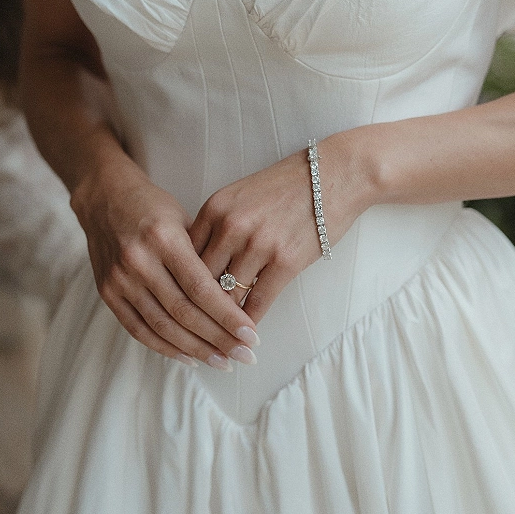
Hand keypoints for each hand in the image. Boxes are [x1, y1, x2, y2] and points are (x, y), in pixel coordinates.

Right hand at [71, 150, 259, 369]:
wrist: (104, 197)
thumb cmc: (153, 206)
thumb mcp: (184, 218)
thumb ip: (204, 256)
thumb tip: (237, 298)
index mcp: (164, 238)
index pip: (201, 288)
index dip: (227, 316)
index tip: (251, 334)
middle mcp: (139, 261)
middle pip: (184, 312)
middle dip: (218, 339)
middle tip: (245, 355)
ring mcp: (119, 279)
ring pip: (162, 326)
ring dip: (196, 350)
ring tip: (224, 362)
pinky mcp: (107, 293)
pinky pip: (139, 329)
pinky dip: (165, 347)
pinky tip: (190, 357)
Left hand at [189, 135, 360, 323]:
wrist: (334, 175)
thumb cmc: (287, 187)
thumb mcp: (240, 196)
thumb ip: (216, 227)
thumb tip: (196, 266)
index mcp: (214, 208)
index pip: (184, 257)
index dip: (180, 284)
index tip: (179, 303)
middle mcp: (231, 226)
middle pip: (200, 280)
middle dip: (196, 308)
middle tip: (192, 330)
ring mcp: (258, 245)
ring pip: (226, 295)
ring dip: (222, 320)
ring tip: (217, 338)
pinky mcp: (285, 262)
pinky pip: (257, 302)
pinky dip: (248, 322)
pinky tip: (245, 333)